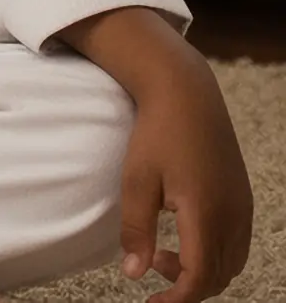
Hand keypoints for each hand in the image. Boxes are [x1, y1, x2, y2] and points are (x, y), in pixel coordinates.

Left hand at [117, 52, 251, 302]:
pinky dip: (214, 254)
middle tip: (152, 266)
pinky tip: (185, 235)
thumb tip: (133, 273)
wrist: (186, 95)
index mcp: (206, 215)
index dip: (177, 299)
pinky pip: (237, 243)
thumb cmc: (156, 136)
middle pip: (219, 277)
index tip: (151, 302)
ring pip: (232, 263)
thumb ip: (136, 231)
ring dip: (202, 271)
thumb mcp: (136, 182)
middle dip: (187, 285)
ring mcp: (243, 207)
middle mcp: (233, 216)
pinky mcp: (243, 198)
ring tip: (164, 252)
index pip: (200, 278)